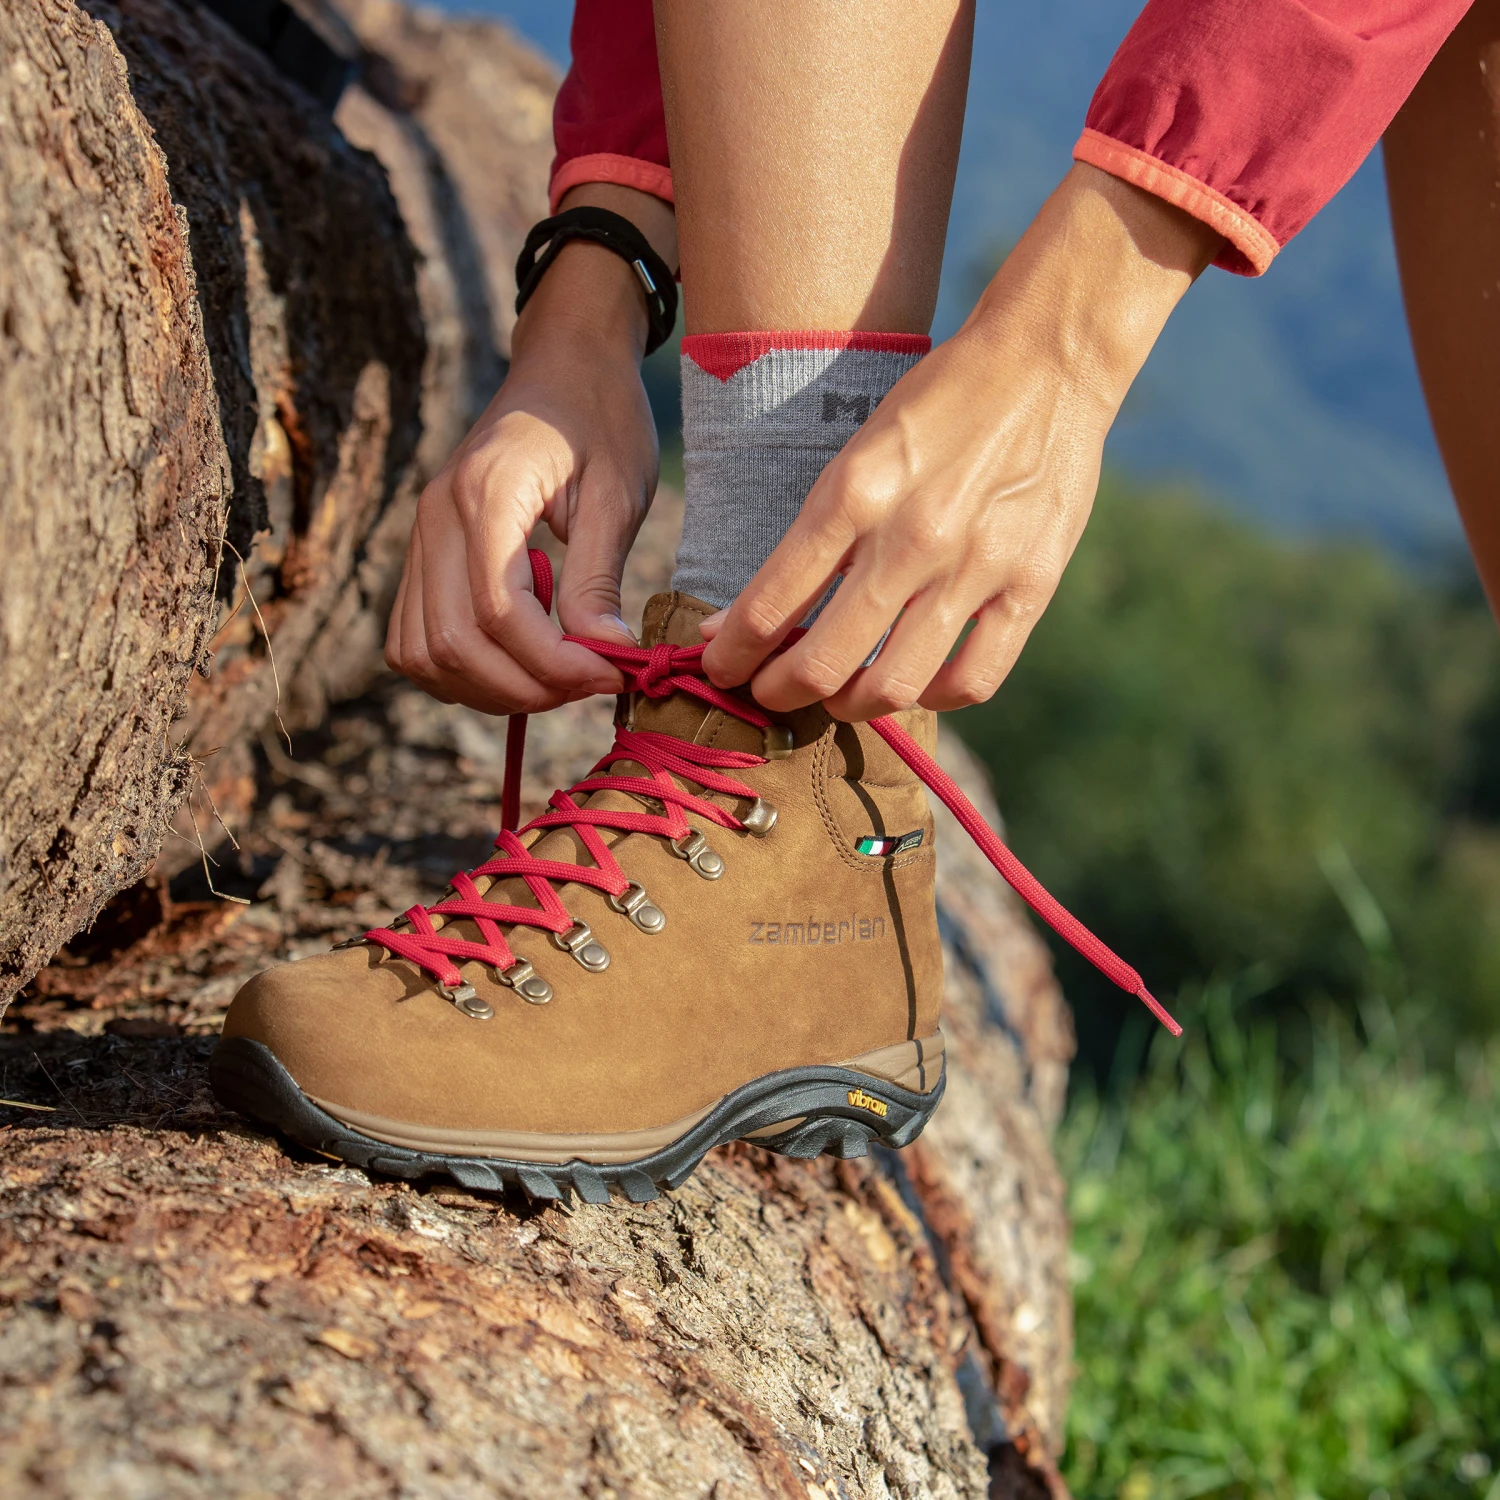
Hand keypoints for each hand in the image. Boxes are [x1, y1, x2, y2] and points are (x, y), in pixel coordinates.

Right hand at [386, 187, 675, 714]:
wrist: (565, 363)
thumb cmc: (601, 417)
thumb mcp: (617, 492)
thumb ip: (599, 576)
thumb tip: (603, 655)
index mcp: (486, 493)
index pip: (500, 612)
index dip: (556, 663)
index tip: (613, 676)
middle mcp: (435, 517)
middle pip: (453, 643)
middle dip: (525, 686)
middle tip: (590, 686)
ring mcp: (420, 536)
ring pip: (423, 653)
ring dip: (490, 688)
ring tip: (557, 677)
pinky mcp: (422, 553)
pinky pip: (415, 638)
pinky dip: (461, 671)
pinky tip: (519, 662)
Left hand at [699, 164, 1222, 720]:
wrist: (1046, 363)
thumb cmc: (937, 404)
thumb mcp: (858, 453)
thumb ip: (814, 536)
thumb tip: (746, 615)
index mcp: (854, 494)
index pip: (769, 606)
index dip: (731, 654)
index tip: (718, 666)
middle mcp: (910, 539)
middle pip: (822, 663)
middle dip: (776, 692)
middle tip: (767, 693)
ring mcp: (974, 568)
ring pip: (893, 685)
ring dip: (848, 705)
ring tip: (836, 695)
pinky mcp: (1030, 586)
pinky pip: (973, 680)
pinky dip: (933, 697)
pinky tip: (916, 684)